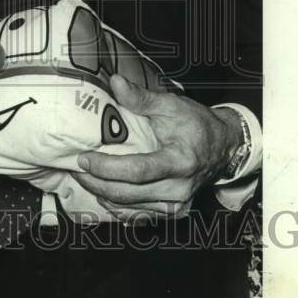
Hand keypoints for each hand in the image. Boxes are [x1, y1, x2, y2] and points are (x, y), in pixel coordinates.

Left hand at [74, 74, 242, 222]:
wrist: (223, 147)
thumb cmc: (196, 124)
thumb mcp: (172, 105)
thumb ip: (141, 98)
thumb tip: (115, 82)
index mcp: (180, 161)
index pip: (138, 170)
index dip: (107, 168)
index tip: (83, 158)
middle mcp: (178, 189)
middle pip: (128, 193)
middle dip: (96, 183)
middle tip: (74, 169)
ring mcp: (176, 205)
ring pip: (129, 208)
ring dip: (102, 194)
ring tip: (82, 178)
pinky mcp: (172, 212)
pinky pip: (137, 215)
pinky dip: (116, 206)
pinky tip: (102, 192)